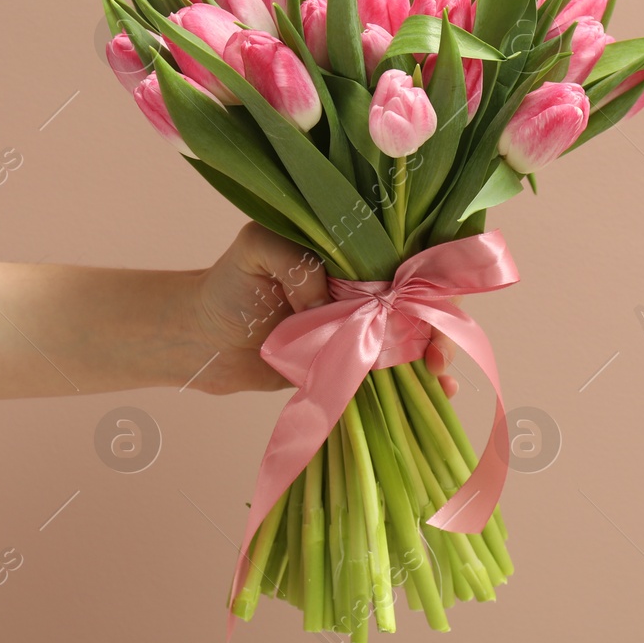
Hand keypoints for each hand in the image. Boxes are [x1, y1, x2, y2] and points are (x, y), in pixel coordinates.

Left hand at [187, 223, 458, 396]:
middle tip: (438, 355)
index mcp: (352, 253)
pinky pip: (391, 372)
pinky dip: (418, 383)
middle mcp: (364, 288)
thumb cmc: (229, 285)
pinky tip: (439, 394)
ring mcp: (360, 329)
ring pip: (413, 339)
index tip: (436, 308)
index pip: (407, 259)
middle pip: (420, 302)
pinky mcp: (351, 365)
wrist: (202, 340)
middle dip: (439, 326)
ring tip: (441, 381)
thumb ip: (298, 261)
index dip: (429, 281)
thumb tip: (331, 302)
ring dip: (437, 357)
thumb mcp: (258, 248)